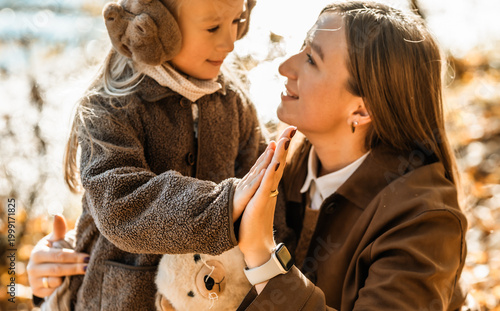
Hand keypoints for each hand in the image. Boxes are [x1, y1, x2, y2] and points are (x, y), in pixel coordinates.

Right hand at [27, 215, 88, 297]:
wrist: (40, 270)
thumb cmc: (51, 251)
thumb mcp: (54, 241)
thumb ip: (58, 230)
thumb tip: (58, 214)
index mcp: (38, 253)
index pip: (59, 255)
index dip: (74, 257)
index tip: (88, 257)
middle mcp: (33, 267)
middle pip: (58, 269)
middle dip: (75, 268)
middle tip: (89, 266)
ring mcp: (34, 281)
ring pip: (55, 281)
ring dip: (70, 279)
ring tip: (85, 274)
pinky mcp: (37, 292)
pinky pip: (52, 291)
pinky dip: (63, 288)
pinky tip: (74, 284)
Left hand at [238, 126, 295, 266]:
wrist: (256, 246)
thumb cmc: (254, 225)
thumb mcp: (256, 202)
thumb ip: (260, 190)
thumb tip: (262, 181)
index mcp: (268, 186)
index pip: (276, 162)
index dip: (280, 147)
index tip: (286, 131)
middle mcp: (270, 188)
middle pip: (279, 162)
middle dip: (284, 144)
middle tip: (292, 127)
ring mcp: (266, 195)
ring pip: (274, 170)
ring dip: (280, 154)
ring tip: (284, 138)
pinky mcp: (260, 203)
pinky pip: (266, 185)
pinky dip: (270, 173)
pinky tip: (275, 163)